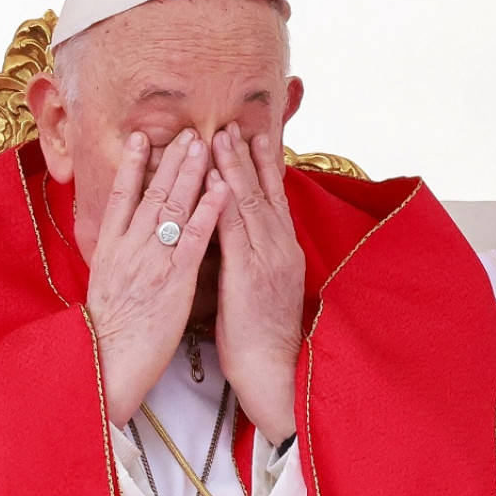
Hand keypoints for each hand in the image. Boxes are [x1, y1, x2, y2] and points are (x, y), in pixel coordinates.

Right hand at [86, 129, 230, 427]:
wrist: (108, 364)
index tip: (140, 137)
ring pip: (173, 207)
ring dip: (191, 172)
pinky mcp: (174, 279)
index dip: (131, 165)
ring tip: (206, 144)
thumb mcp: (103, 288)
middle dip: (170, 160)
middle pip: (151, 193)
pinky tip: (220, 188)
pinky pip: (194, 237)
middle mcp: (129, 248)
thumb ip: (114, 260)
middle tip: (188, 131)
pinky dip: (207, 210)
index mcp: (108, 250)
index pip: (120, 197)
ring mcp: (151, 261)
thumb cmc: (108, 335)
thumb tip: (121, 242)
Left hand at [212, 126, 303, 444]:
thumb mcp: (262, 289)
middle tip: (231, 124)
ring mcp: (266, 259)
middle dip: (245, 156)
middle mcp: (278, 249)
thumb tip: (237, 243)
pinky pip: (234, 230)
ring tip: (219, 136)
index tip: (252, 137)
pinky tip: (213, 179)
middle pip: (262, 192)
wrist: (275, 371)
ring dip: (233, 167)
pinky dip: (223, 201)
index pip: (272, 200)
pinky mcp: (249, 274)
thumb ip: (253, 260)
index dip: (260, 167)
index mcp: (282, 252)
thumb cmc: (262, 338)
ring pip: (249, 203)